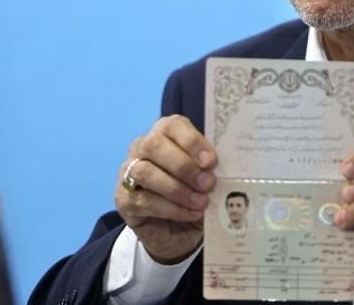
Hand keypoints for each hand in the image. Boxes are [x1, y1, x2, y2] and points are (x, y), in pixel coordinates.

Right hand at [115, 115, 217, 263]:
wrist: (177, 228)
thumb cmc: (195, 190)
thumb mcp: (206, 174)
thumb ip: (211, 165)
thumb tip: (229, 165)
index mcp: (165, 132)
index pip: (173, 126)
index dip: (192, 141)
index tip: (211, 161)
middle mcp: (142, 147)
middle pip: (154, 145)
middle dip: (184, 166)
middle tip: (208, 184)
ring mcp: (129, 172)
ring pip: (146, 172)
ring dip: (177, 189)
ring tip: (201, 202)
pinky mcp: (124, 199)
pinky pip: (145, 200)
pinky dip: (172, 208)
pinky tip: (191, 214)